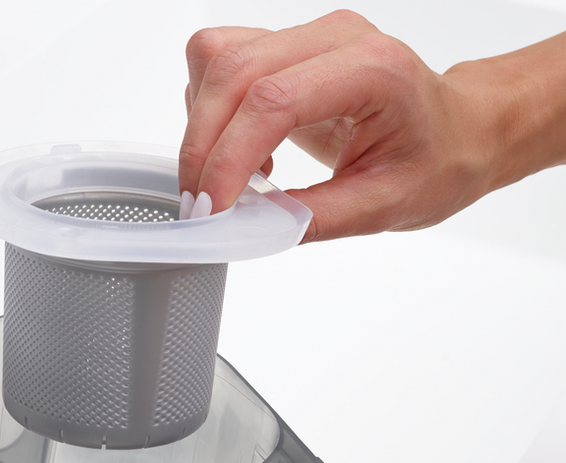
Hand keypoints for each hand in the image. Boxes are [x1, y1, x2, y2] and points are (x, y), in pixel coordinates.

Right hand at [178, 11, 565, 240]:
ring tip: (231, 173)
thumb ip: (311, 218)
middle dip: (203, 145)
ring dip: (202, 123)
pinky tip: (242, 148)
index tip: (212, 208)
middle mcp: (333, 39)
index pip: (273, 100)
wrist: (459, 130)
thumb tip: (246, 228)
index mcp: (372, 70)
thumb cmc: (437, 160)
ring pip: (215, 57)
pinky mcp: (284, 46)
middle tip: (202, 204)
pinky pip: (218, 60)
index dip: (229, 157)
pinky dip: (209, 108)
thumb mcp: (383, 207)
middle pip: (233, 71)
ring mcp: (306, 36)